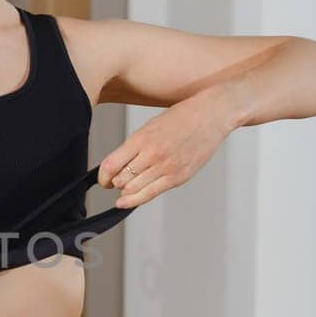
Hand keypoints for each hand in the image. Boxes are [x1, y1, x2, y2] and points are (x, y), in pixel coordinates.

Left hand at [98, 88, 233, 208]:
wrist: (213, 115)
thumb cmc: (183, 117)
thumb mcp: (151, 126)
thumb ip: (134, 146)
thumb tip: (117, 165)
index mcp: (142, 138)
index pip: (111, 164)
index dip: (102, 176)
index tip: (102, 179)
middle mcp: (152, 154)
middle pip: (121, 179)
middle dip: (115, 183)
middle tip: (114, 183)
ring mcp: (166, 167)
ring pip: (133, 189)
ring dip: (125, 191)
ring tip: (125, 188)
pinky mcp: (178, 177)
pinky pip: (150, 194)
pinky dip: (135, 200)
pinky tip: (126, 201)